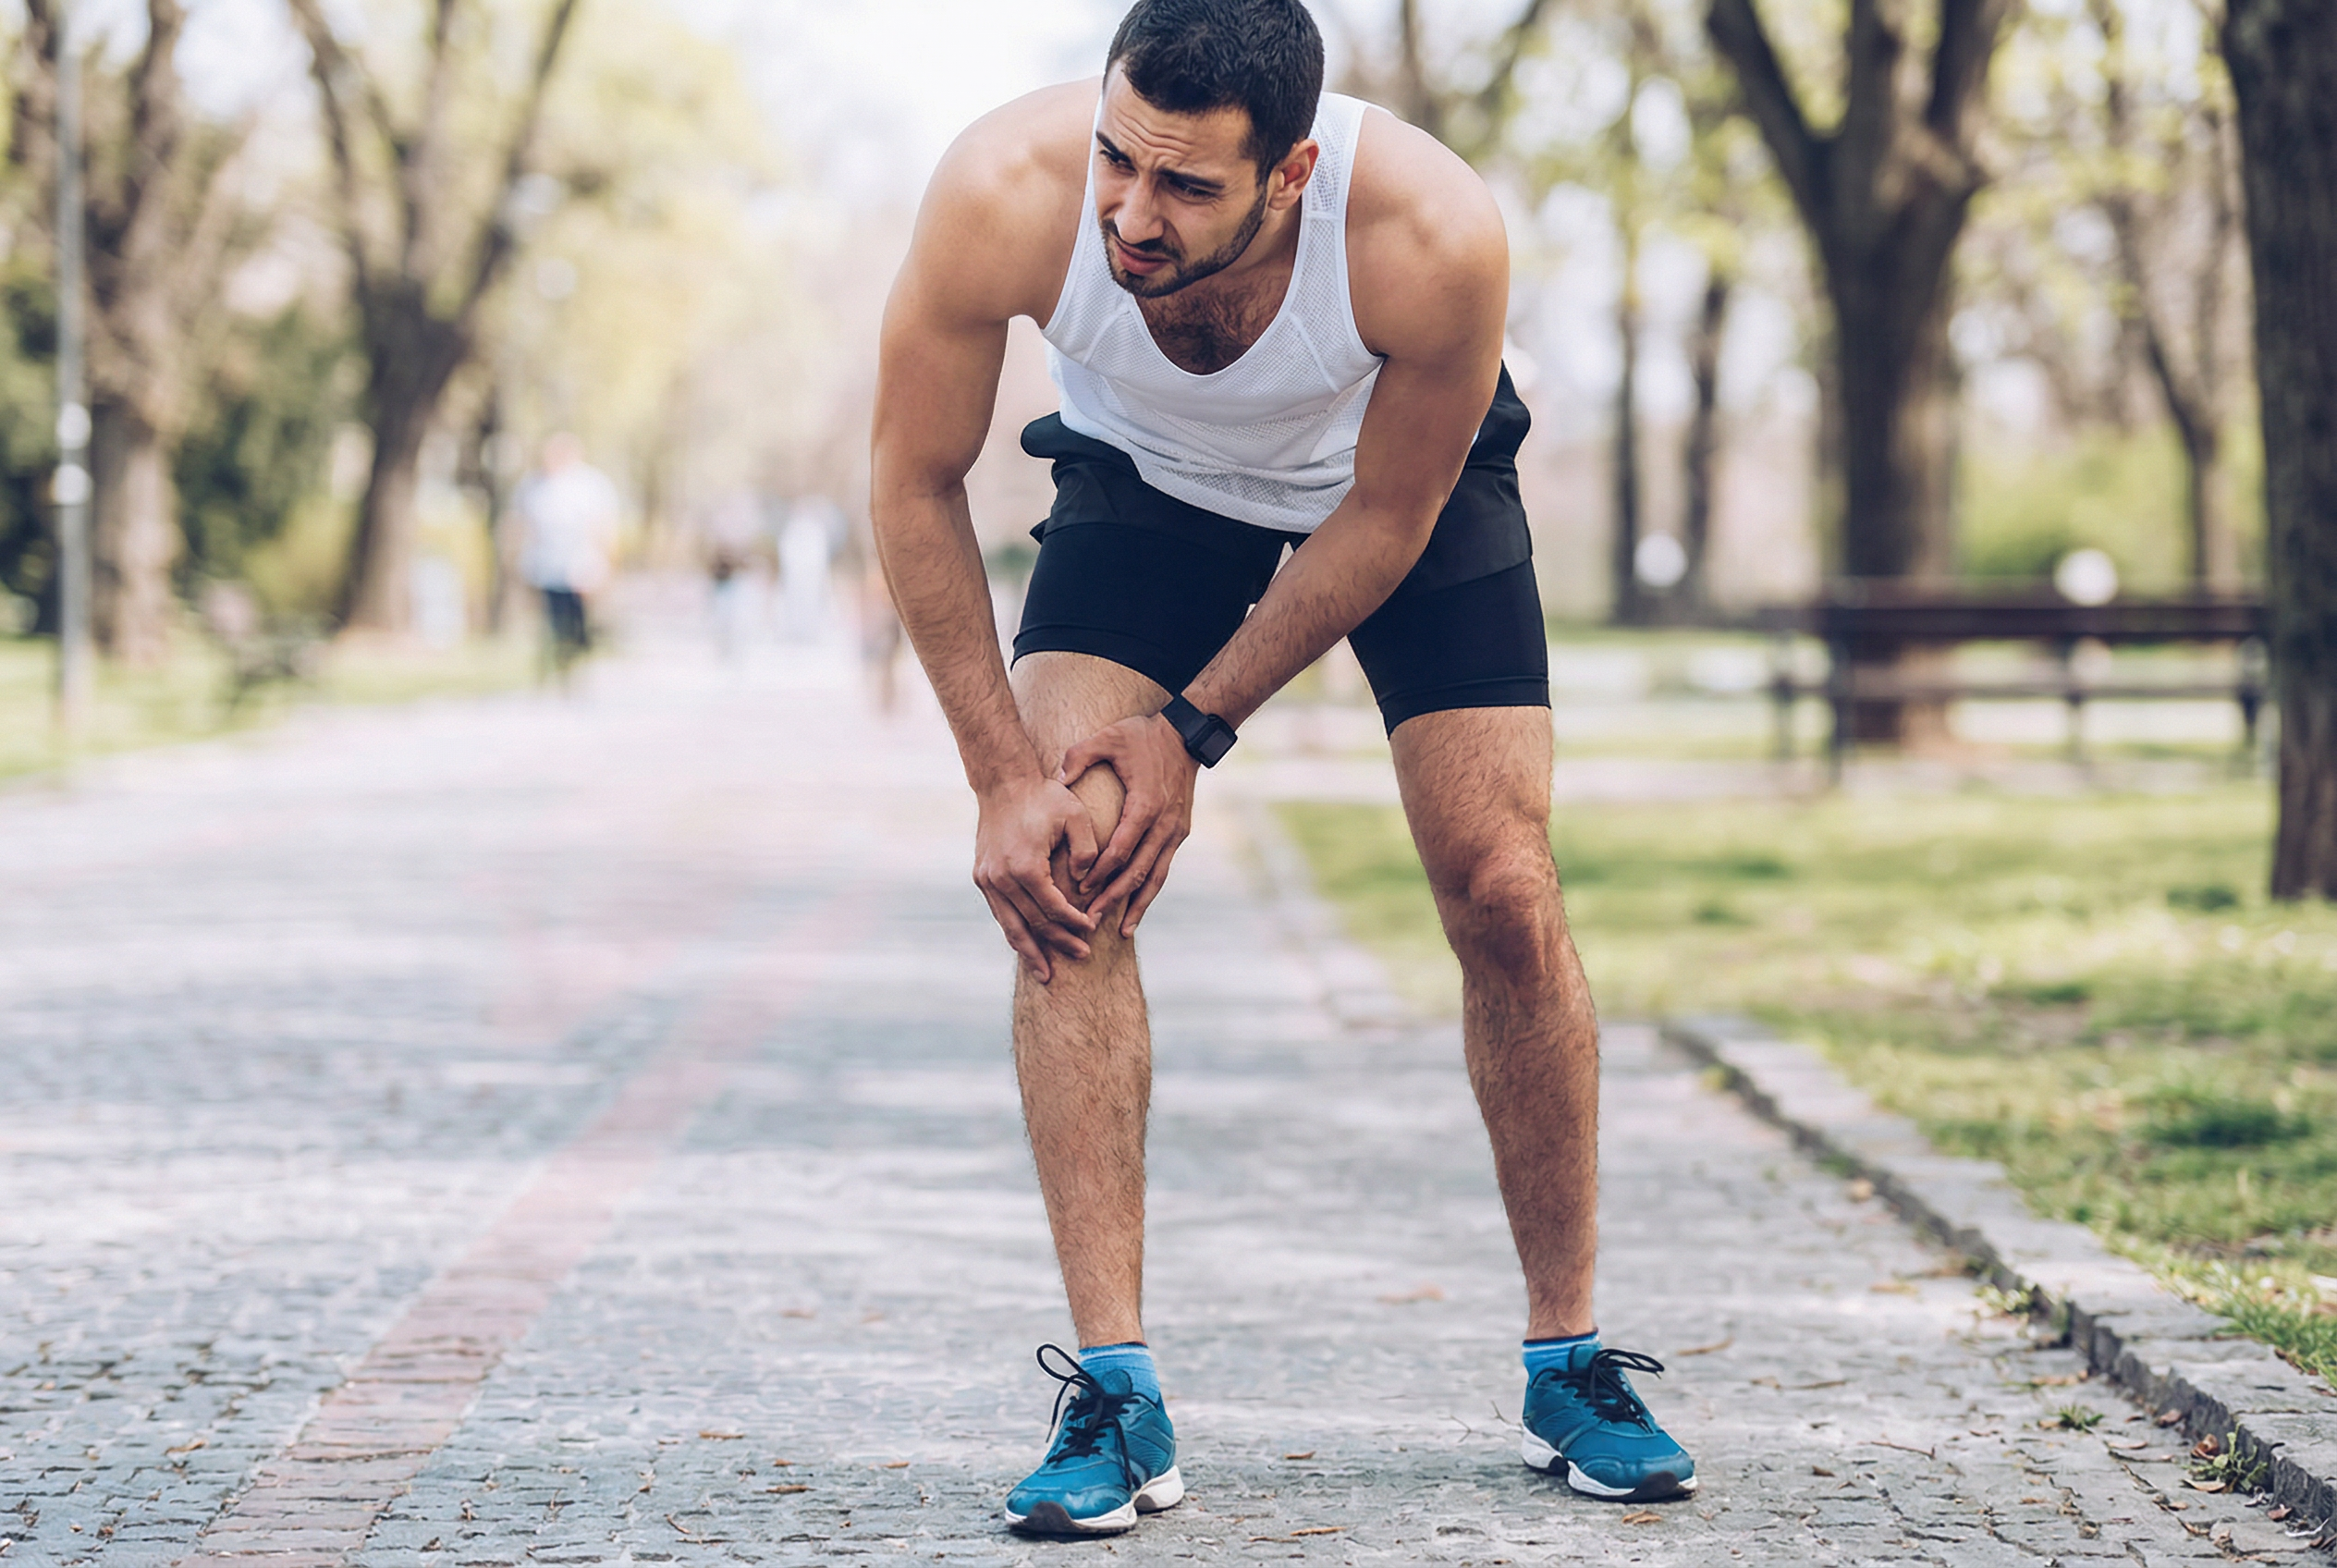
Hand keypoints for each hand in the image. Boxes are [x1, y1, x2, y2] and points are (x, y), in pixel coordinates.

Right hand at [973, 775, 1100, 982]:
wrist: (1003, 783)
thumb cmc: (1044, 797)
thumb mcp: (1075, 815)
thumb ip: (1087, 850)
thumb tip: (1087, 884)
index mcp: (1025, 866)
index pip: (1053, 908)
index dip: (1074, 923)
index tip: (1092, 930)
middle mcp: (1002, 878)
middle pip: (1032, 923)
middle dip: (1057, 943)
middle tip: (1081, 956)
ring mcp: (988, 879)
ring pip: (1010, 926)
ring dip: (1029, 951)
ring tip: (1045, 974)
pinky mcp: (982, 877)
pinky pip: (1000, 913)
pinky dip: (1014, 931)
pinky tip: (1027, 946)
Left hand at [1057, 713, 1199, 936]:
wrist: (1185, 736)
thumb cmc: (1142, 736)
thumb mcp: (1108, 737)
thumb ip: (1079, 756)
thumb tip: (1056, 779)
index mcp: (1145, 805)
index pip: (1120, 849)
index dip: (1099, 872)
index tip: (1079, 890)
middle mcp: (1164, 825)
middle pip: (1137, 871)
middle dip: (1113, 898)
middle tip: (1090, 921)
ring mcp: (1174, 832)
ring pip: (1155, 877)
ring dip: (1136, 905)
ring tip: (1119, 931)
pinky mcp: (1178, 834)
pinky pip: (1162, 869)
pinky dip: (1150, 892)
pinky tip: (1136, 911)